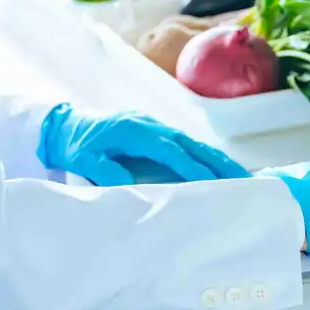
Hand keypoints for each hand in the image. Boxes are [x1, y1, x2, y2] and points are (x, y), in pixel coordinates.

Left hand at [37, 104, 250, 185]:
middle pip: (191, 143)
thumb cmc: (74, 144)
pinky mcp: (157, 134)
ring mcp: (156, 127)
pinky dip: (205, 157)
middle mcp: (151, 125)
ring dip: (217, 160)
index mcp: (134, 130)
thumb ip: (104, 171)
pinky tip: (220, 169)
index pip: (169, 150)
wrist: (65, 124)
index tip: (212, 182)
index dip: (191, 166)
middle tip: (244, 178)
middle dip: (218, 162)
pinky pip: (186, 146)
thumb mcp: (82, 159)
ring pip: (193, 144)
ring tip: (242, 177)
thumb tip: (129, 184)